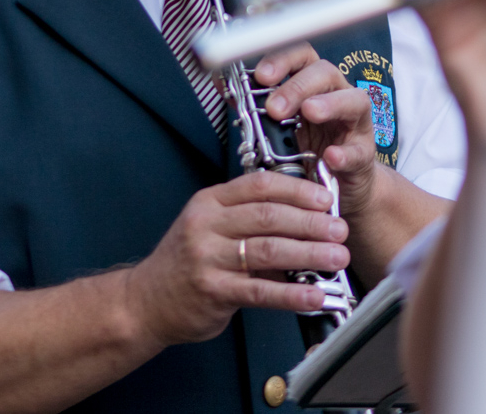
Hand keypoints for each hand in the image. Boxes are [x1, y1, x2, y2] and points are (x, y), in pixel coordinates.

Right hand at [125, 170, 348, 346]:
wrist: (146, 300)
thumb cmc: (185, 263)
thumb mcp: (209, 227)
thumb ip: (247, 220)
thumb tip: (304, 219)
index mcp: (209, 201)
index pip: (259, 185)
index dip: (297, 190)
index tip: (325, 199)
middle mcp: (206, 224)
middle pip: (268, 215)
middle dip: (311, 222)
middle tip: (339, 229)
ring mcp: (208, 258)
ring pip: (268, 249)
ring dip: (309, 253)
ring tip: (336, 257)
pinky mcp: (213, 291)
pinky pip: (260, 291)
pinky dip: (292, 293)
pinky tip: (314, 295)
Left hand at [256, 45, 379, 214]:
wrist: (335, 186)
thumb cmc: (307, 147)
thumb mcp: (279, 124)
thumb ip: (255, 105)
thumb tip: (222, 84)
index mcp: (313, 84)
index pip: (301, 56)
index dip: (282, 59)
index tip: (261, 75)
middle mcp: (337, 95)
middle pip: (325, 72)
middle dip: (297, 86)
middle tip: (274, 107)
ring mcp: (355, 124)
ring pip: (353, 100)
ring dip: (329, 104)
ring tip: (309, 112)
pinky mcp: (364, 155)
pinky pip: (359, 150)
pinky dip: (345, 153)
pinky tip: (330, 156)